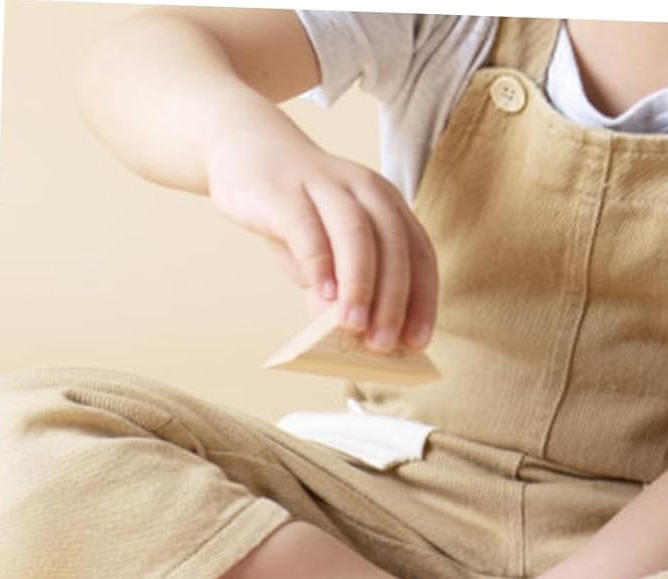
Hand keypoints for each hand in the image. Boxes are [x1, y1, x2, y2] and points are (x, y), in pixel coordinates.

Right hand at [206, 129, 437, 350]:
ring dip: (360, 285)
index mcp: (387, 205)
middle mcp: (365, 189)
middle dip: (393, 300)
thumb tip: (350, 334)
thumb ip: (341, 289)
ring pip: (356, 233)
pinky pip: (307, 228)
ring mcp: (324, 184)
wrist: (245, 147)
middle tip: (382, 343)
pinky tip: (323, 295)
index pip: (419, 254)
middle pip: (393, 245)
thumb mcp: (327, 253)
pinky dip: (319, 264)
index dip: (422, 300)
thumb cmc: (298, 211)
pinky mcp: (284, 190)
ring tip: (354, 326)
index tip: (417, 341)